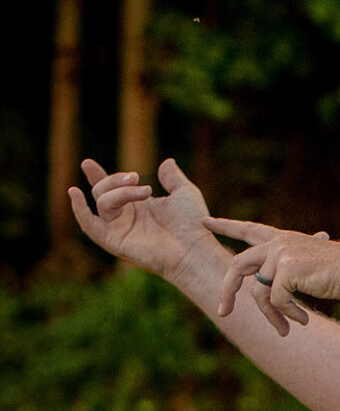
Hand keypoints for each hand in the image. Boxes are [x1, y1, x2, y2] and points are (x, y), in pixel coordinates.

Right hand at [68, 157, 221, 282]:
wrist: (194, 248)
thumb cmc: (193, 224)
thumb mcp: (184, 193)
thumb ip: (173, 177)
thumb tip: (167, 162)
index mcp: (139, 206)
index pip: (112, 189)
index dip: (98, 176)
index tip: (87, 163)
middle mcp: (126, 217)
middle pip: (103, 192)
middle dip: (115, 179)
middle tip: (136, 176)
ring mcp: (118, 229)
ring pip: (103, 202)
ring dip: (120, 192)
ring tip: (146, 190)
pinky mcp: (114, 241)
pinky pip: (89, 224)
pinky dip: (79, 209)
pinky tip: (74, 192)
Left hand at [206, 218, 339, 335]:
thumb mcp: (310, 263)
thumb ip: (289, 267)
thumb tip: (273, 287)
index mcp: (284, 239)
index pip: (249, 230)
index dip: (226, 226)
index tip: (206, 222)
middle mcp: (279, 243)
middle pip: (238, 265)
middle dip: (227, 291)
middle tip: (222, 311)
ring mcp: (281, 254)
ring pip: (258, 292)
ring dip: (270, 315)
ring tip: (284, 329)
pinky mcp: (287, 269)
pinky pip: (276, 300)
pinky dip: (287, 315)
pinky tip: (302, 320)